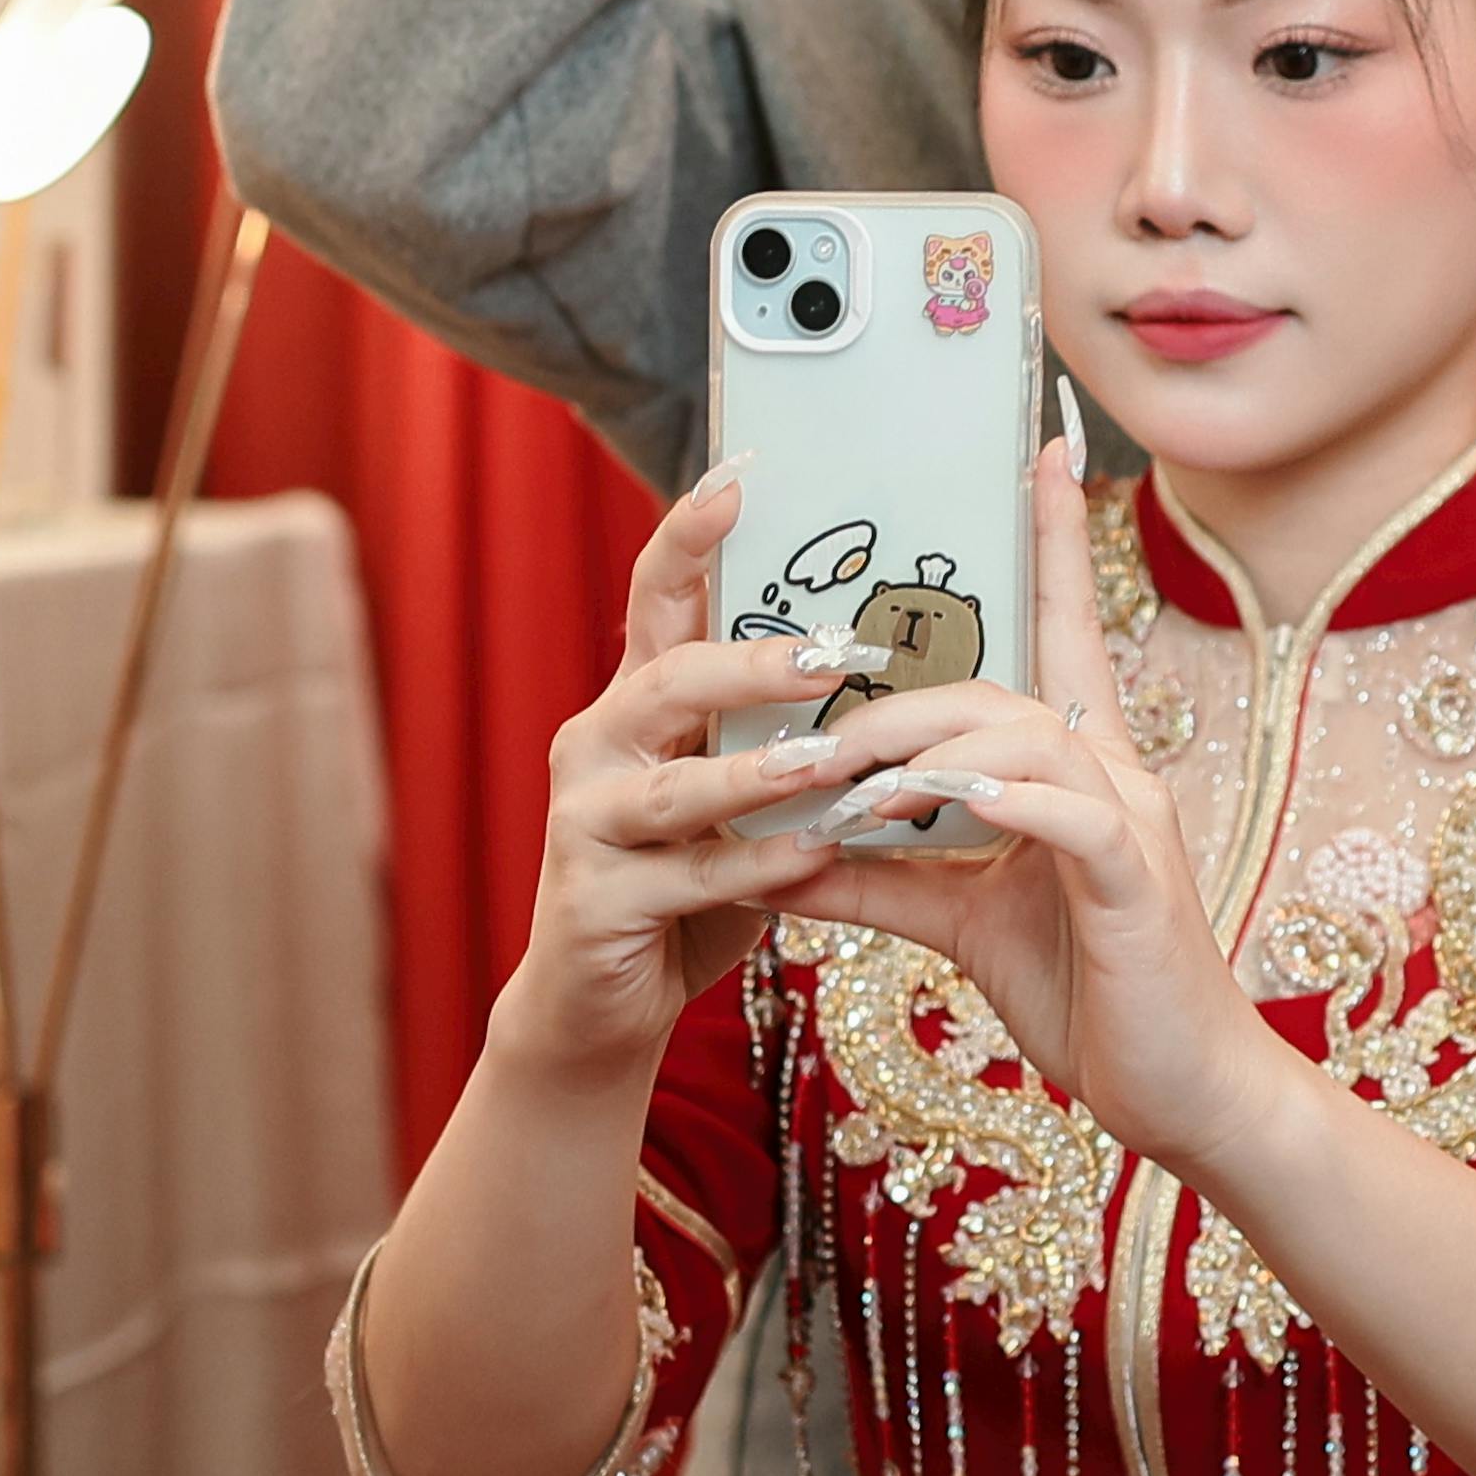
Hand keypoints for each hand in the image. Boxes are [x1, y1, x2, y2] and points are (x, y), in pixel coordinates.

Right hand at [501, 474, 883, 1078]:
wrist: (604, 999)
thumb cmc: (689, 877)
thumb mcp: (731, 785)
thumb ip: (778, 724)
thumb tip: (889, 648)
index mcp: (636, 701)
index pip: (657, 598)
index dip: (690, 534)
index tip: (741, 477)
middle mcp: (596, 743)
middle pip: (668, 678)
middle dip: (754, 664)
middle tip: (836, 654)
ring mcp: (586, 820)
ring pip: (678, 783)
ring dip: (760, 772)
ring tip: (831, 760)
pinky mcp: (595, 898)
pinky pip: (689, 874)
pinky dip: (756, 865)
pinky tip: (816, 857)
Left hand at [768, 447, 1287, 1165]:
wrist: (1183, 1095)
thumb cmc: (1086, 997)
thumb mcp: (962, 926)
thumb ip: (882, 878)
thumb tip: (782, 849)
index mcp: (1076, 773)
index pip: (1061, 633)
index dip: (1053, 543)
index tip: (1040, 451)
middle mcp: (1112, 776)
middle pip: (997, 688)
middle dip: (891, 706)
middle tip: (805, 745)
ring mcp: (1131, 823)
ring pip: (1025, 735)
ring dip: (924, 752)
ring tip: (850, 788)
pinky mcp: (1136, 885)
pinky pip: (1072, 815)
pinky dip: (1008, 800)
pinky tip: (956, 802)